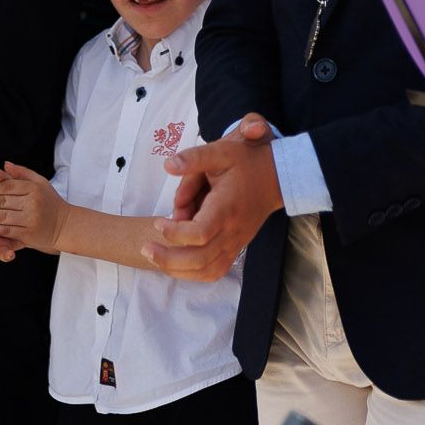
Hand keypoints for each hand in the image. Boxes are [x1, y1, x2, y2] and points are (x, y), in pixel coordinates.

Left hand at [0, 161, 65, 259]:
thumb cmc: (50, 203)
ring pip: (3, 216)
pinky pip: (8, 231)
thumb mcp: (40, 182)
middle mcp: (33, 203)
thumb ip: (21, 173)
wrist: (65, 225)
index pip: (8, 186)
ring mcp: (31, 220)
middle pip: (2, 201)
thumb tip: (5, 165)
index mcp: (34, 188)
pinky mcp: (28, 235)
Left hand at [147, 112, 278, 281]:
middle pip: (199, 259)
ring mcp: (235, 242)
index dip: (175, 233)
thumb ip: (194, 158)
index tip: (160, 220)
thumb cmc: (248, 163)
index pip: (199, 234)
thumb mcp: (222, 151)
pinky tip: (176, 263)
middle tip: (146, 247)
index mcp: (226, 208)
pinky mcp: (236, 247)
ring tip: (156, 257)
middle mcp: (232, 231)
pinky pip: (214, 271)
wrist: (277, 176)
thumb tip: (167, 165)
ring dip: (178, 270)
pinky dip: (193, 273)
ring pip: (206, 271)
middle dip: (168, 258)